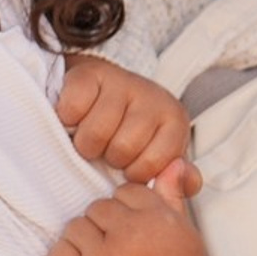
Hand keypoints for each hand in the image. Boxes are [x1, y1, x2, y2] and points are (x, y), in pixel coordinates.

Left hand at [49, 166, 206, 255]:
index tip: (136, 233)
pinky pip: (57, 252)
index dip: (130, 212)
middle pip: (98, 207)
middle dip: (107, 226)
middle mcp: (129, 238)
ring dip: (87, 241)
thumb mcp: (185, 236)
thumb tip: (172, 162)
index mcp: (157, 222)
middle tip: (122, 252)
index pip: (125, 192)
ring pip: (76, 226)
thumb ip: (172, 198)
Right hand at [56, 57, 197, 186]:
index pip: (151, 166)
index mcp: (175, 121)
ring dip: (84, 143)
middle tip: (107, 147)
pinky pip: (72, 109)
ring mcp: (122, 81)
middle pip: (122, 149)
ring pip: (95, 134)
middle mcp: (153, 96)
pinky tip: (75, 118)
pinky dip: (66, 120)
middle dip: (107, 156)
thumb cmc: (129, 132)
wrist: (99, 92)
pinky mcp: (90, 73)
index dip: (132, 172)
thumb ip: (177, 180)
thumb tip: (189, 182)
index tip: (129, 162)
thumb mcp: (158, 158)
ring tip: (90, 136)